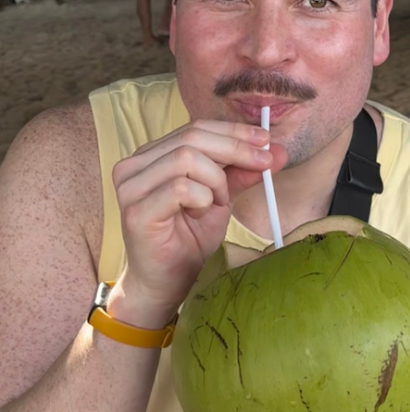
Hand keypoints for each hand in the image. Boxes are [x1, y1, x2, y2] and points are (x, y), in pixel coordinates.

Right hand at [111, 120, 286, 323]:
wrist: (167, 283)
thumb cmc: (188, 239)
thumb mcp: (221, 198)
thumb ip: (241, 172)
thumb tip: (277, 150)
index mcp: (152, 155)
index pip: (196, 128)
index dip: (234, 131)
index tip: (267, 140)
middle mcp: (134, 165)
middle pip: (192, 137)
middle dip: (236, 149)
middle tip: (263, 163)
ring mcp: (130, 187)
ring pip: (186, 158)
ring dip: (216, 180)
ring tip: (217, 203)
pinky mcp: (136, 211)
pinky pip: (180, 187)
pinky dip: (203, 198)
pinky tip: (201, 213)